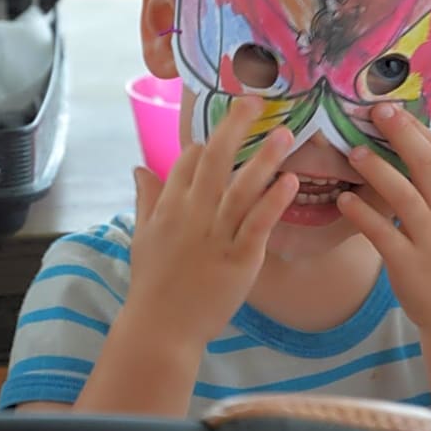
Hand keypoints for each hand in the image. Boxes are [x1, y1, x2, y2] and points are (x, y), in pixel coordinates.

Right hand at [127, 97, 297, 345]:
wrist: (161, 329)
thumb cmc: (153, 283)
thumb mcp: (142, 236)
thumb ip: (146, 199)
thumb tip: (139, 167)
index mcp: (169, 208)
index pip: (187, 162)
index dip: (207, 140)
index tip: (226, 123)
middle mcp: (192, 215)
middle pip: (214, 162)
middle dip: (234, 129)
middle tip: (255, 102)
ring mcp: (216, 235)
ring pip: (241, 188)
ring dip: (264, 158)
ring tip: (286, 133)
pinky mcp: (239, 258)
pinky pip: (258, 223)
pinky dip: (274, 201)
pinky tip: (291, 181)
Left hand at [336, 104, 430, 333]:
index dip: (416, 127)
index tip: (391, 105)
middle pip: (426, 166)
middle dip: (401, 135)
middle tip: (374, 112)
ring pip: (403, 197)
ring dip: (377, 171)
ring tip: (353, 152)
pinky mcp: (409, 265)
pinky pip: (383, 234)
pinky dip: (363, 215)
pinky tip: (343, 199)